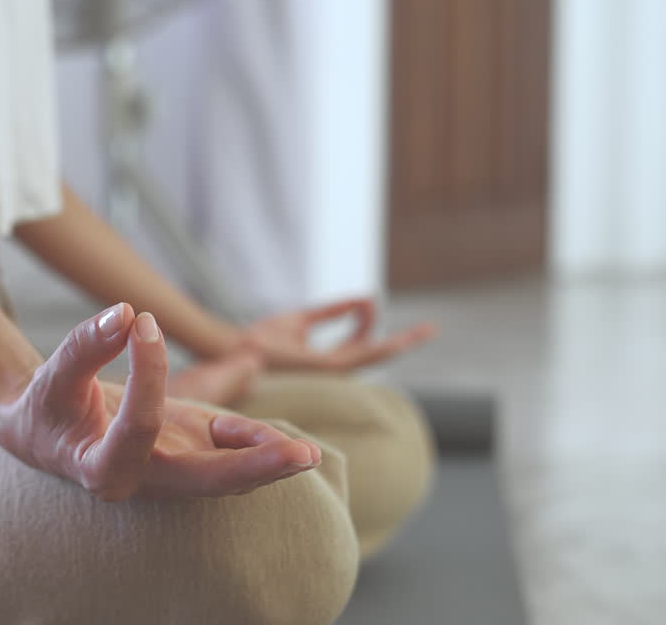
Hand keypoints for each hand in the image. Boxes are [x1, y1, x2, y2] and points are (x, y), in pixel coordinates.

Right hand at [0, 304, 321, 501]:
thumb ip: (86, 346)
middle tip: (298, 455)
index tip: (141, 321)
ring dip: (266, 463)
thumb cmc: (48, 406)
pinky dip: (256, 446)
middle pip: (205, 482)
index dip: (146, 373)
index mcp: (101, 469)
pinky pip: (229, 456)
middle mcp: (143, 483)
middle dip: (252, 467)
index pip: (138, 428)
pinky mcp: (190, 458)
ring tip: (306, 454)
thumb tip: (124, 314)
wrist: (47, 434)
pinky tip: (287, 444)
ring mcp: (171, 475)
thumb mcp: (55, 376)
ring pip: (226, 477)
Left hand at [232, 297, 434, 371]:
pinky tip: (398, 338)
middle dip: (403, 342)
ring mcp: (330, 371)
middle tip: (431, 330)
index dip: (369, 321)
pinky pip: (359, 355)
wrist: (240, 348)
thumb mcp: (303, 318)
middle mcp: (332, 368)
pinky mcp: (325, 368)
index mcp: (326, 360)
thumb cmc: (264, 338)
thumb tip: (365, 298)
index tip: (368, 299)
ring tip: (425, 333)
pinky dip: (380, 344)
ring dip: (400, 344)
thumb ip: (333, 310)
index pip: (361, 344)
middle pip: (376, 354)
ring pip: (374, 356)